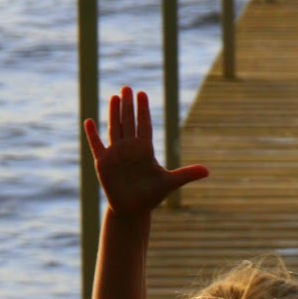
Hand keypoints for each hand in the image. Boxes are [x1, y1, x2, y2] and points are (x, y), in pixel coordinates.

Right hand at [85, 86, 208, 215]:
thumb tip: (208, 171)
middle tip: (127, 87)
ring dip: (114, 113)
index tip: (143, 94)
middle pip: (129, 122)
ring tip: (114, 97)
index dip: (143, 110)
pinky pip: (96, 145)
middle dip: (128, 105)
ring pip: (114, 128)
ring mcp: (116, 154)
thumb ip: (187, 174)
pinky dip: (92, 134)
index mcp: (145, 150)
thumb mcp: (170, 183)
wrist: (132, 210)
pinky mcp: (103, 163)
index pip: (144, 125)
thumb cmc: (151, 196)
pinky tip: (89, 121)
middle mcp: (130, 148)